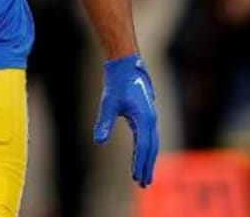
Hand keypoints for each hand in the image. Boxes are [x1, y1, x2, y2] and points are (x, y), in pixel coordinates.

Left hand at [94, 53, 158, 187]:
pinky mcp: (146, 115)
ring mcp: (151, 117)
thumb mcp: (108, 103)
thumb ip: (104, 122)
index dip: (140, 163)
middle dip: (147, 166)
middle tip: (142, 184)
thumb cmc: (117, 83)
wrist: (126, 66)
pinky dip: (146, 149)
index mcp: (144, 119)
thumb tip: (98, 141)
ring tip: (144, 176)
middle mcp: (151, 120)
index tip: (136, 178)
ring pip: (152, 144)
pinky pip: (148, 137)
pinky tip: (140, 156)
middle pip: (151, 148)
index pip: (143, 147)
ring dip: (148, 160)